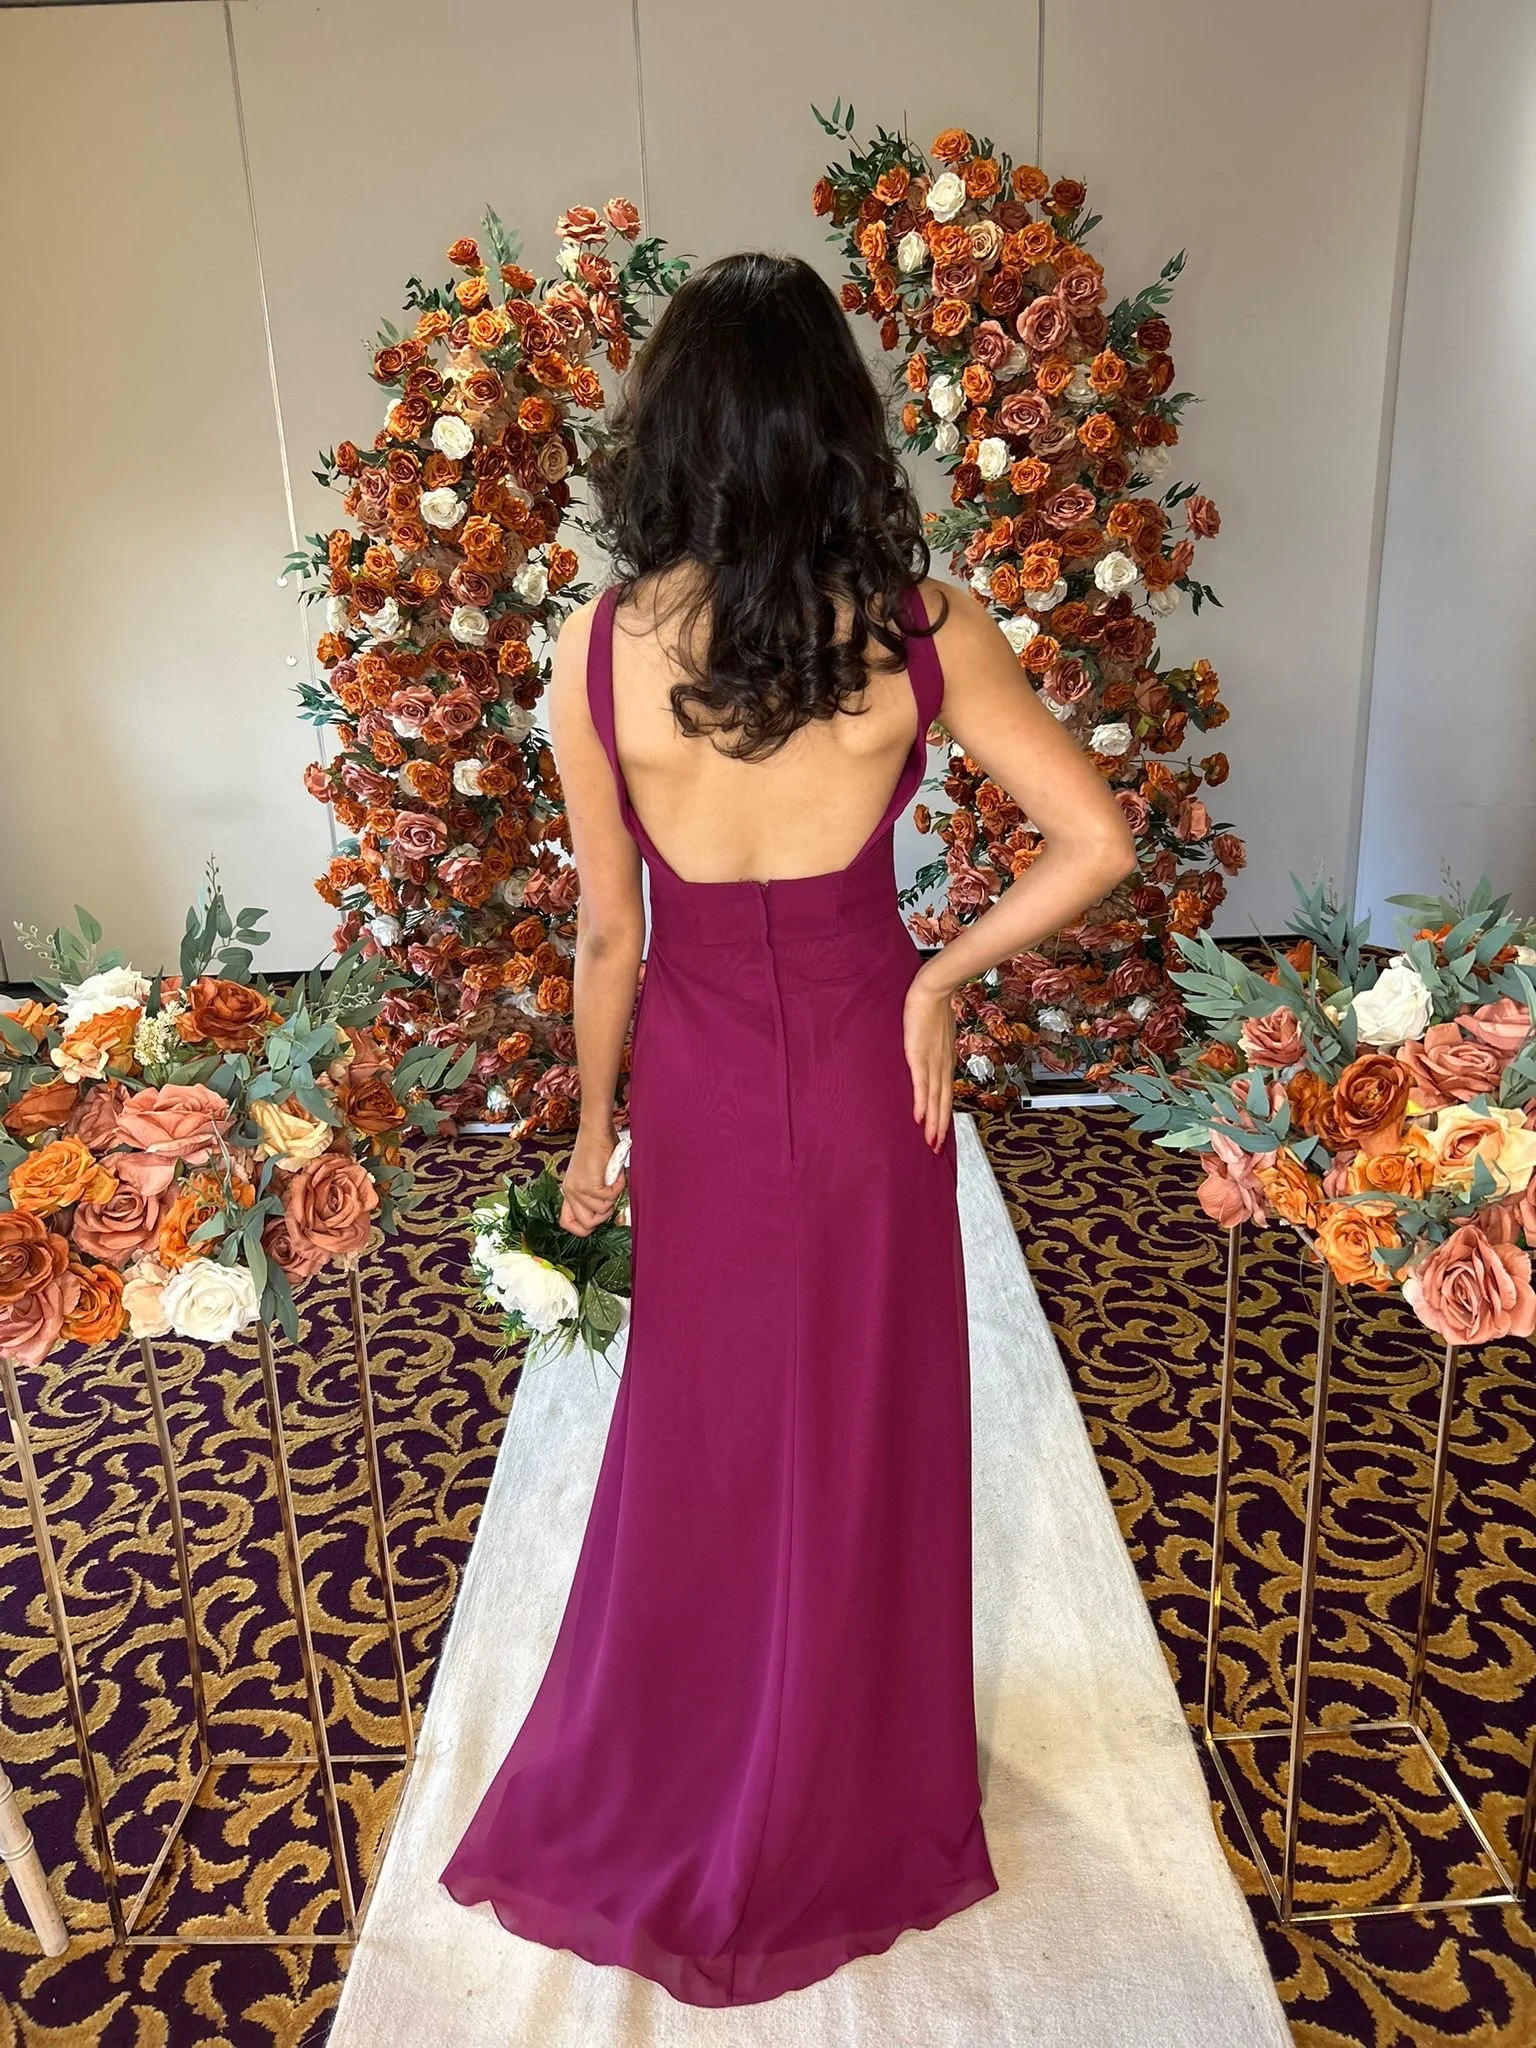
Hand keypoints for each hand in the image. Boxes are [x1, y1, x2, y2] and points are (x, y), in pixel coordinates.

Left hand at [560, 1122, 626, 1236]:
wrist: (596, 1131)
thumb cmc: (599, 1149)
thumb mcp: (592, 1176)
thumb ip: (594, 1195)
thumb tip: (606, 1210)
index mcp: (569, 1192)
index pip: (567, 1223)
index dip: (584, 1227)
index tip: (598, 1216)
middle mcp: (569, 1192)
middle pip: (586, 1225)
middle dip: (604, 1216)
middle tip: (611, 1198)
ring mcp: (577, 1190)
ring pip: (602, 1211)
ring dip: (614, 1197)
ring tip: (613, 1179)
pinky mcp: (588, 1185)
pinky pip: (610, 1197)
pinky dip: (618, 1186)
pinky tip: (616, 1173)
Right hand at [903, 965, 955, 1152]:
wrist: (933, 987)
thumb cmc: (933, 1003)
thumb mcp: (935, 1028)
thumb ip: (933, 1042)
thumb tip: (928, 1049)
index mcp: (945, 1059)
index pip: (945, 1092)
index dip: (944, 1113)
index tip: (942, 1130)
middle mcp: (942, 1064)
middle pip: (943, 1101)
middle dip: (940, 1126)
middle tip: (936, 1147)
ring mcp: (932, 1061)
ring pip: (935, 1098)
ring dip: (934, 1122)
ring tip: (931, 1141)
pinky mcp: (920, 1055)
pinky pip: (922, 1084)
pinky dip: (923, 1103)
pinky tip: (920, 1117)